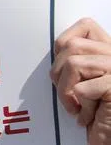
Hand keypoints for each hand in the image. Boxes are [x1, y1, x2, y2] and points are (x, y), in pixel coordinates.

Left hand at [51, 17, 110, 144]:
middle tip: (68, 96)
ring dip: (66, 91)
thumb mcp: (78, 85)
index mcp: (109, 51)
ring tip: (76, 108)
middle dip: (58, 74)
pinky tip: (88, 118)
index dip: (64, 44)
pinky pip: (82, 88)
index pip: (85, 26)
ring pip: (73, 63)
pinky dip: (80, 107)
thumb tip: (40, 48)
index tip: (61, 71)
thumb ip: (72, 64)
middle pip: (72, 46)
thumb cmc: (92, 117)